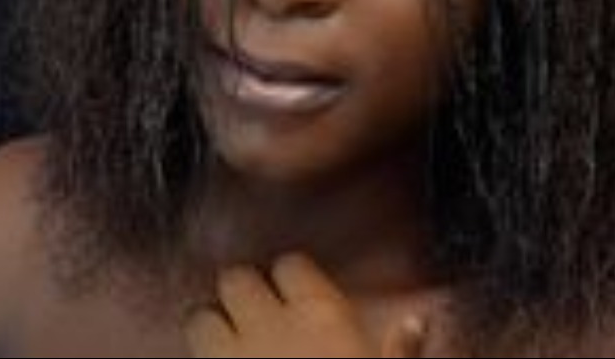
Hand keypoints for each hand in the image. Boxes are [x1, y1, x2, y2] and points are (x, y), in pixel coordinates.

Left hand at [184, 253, 426, 357]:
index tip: (296, 296)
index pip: (290, 266)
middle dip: (241, 294)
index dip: (291, 279)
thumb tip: (415, 323)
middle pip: (236, 278)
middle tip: (254, 317)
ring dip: (210, 328)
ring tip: (227, 347)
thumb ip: (400, 354)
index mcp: (320, 317)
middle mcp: (269, 325)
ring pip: (199, 318)